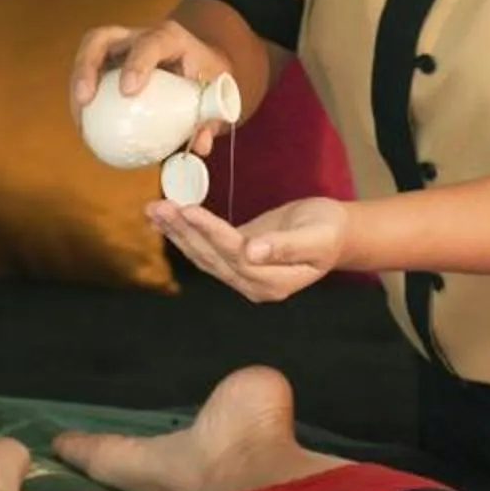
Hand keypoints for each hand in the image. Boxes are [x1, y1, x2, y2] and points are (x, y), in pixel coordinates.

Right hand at [72, 17, 234, 148]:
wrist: (200, 61)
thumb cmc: (208, 76)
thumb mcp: (216, 94)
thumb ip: (209, 120)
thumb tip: (200, 147)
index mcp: (171, 38)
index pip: (152, 42)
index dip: (138, 63)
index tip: (128, 91)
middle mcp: (139, 36)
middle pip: (103, 37)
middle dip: (87, 65)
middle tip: (85, 99)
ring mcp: (120, 46)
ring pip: (89, 52)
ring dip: (78, 82)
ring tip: (79, 115)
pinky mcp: (109, 60)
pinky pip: (89, 72)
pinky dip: (83, 96)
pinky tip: (85, 124)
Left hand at [149, 196, 350, 303]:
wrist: (335, 233)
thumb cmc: (329, 231)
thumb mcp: (316, 237)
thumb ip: (286, 247)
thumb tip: (254, 252)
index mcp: (273, 283)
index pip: (235, 255)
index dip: (210, 232)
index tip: (188, 210)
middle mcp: (253, 284)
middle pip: (212, 257)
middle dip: (184, 231)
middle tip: (159, 206)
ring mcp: (242, 275)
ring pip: (203, 255)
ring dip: (177, 232)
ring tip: (154, 210)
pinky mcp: (235, 260)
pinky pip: (205, 248)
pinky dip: (185, 233)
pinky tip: (165, 219)